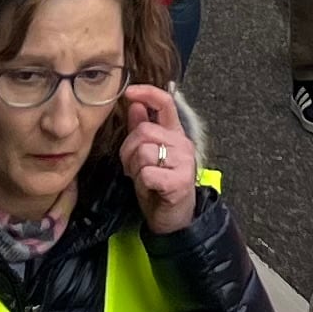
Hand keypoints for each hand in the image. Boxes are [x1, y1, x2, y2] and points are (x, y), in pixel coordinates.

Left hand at [118, 82, 201, 233]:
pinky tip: (149, 188)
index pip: (165, 103)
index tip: (129, 92)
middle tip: (132, 167)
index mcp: (175, 134)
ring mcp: (183, 162)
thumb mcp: (147, 155)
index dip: (147, 93)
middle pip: (144, 131)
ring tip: (142, 178)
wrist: (174, 219)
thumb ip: (142, 129)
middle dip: (129, 150)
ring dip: (135, 169)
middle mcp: (182, 144)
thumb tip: (134, 105)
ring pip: (143, 152)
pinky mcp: (179, 182)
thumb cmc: (159, 186)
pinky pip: (147, 173)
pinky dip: (141, 182)